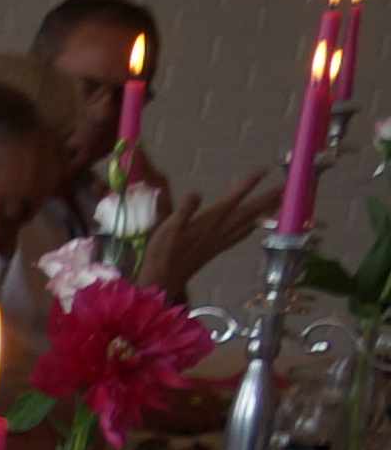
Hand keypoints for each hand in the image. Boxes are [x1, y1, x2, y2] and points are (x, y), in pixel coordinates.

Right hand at [145, 170, 276, 295]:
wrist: (163, 279)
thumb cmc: (161, 253)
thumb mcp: (167, 228)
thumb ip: (183, 210)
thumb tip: (196, 193)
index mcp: (209, 221)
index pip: (233, 199)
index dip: (248, 184)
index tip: (264, 170)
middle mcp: (220, 230)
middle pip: (250, 212)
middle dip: (269, 199)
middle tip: (287, 188)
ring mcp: (220, 241)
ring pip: (250, 224)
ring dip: (266, 213)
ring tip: (279, 203)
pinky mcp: (217, 249)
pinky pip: (241, 235)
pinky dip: (253, 227)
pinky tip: (255, 225)